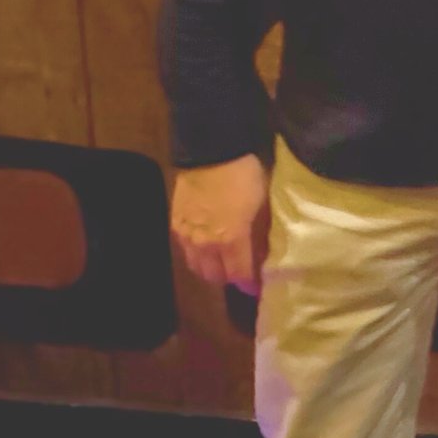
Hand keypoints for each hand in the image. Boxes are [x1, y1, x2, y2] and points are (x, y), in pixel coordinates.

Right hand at [171, 155, 271, 292]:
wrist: (211, 150)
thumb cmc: (244, 174)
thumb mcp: (262, 204)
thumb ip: (260, 233)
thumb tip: (263, 253)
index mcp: (231, 241)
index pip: (240, 275)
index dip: (250, 284)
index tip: (258, 287)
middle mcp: (206, 244)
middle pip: (215, 276)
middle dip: (229, 278)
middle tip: (240, 272)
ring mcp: (186, 235)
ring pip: (196, 266)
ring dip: (210, 268)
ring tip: (222, 262)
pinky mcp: (175, 223)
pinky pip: (185, 249)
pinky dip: (195, 253)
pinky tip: (205, 245)